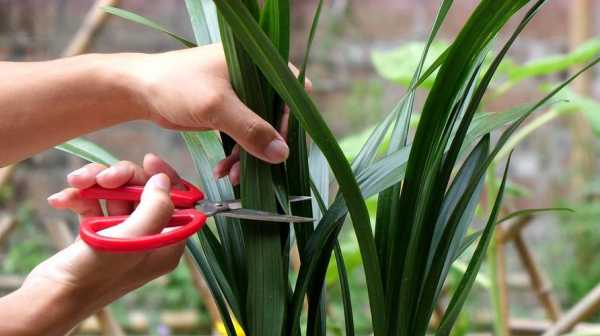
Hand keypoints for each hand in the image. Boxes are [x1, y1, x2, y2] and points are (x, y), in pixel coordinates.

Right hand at [20, 154, 183, 333]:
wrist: (50, 298)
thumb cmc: (96, 273)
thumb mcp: (133, 238)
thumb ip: (156, 207)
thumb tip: (164, 180)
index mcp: (167, 243)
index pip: (179, 201)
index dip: (166, 178)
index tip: (149, 161)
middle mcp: (149, 238)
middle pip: (144, 192)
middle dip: (121, 179)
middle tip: (103, 177)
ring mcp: (122, 236)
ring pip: (116, 194)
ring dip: (95, 184)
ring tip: (76, 183)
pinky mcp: (97, 234)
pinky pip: (94, 205)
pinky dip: (79, 198)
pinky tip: (61, 200)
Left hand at [120, 44, 309, 183]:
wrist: (140, 90)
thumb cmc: (176, 85)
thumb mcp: (216, 106)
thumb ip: (251, 129)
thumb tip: (282, 154)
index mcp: (259, 62)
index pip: (293, 92)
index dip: (291, 120)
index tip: (281, 147)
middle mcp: (255, 76)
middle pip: (278, 116)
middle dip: (266, 146)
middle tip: (255, 168)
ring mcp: (243, 95)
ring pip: (261, 130)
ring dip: (250, 156)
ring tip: (234, 175)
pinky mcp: (230, 110)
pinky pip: (244, 136)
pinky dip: (237, 155)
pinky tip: (224, 170)